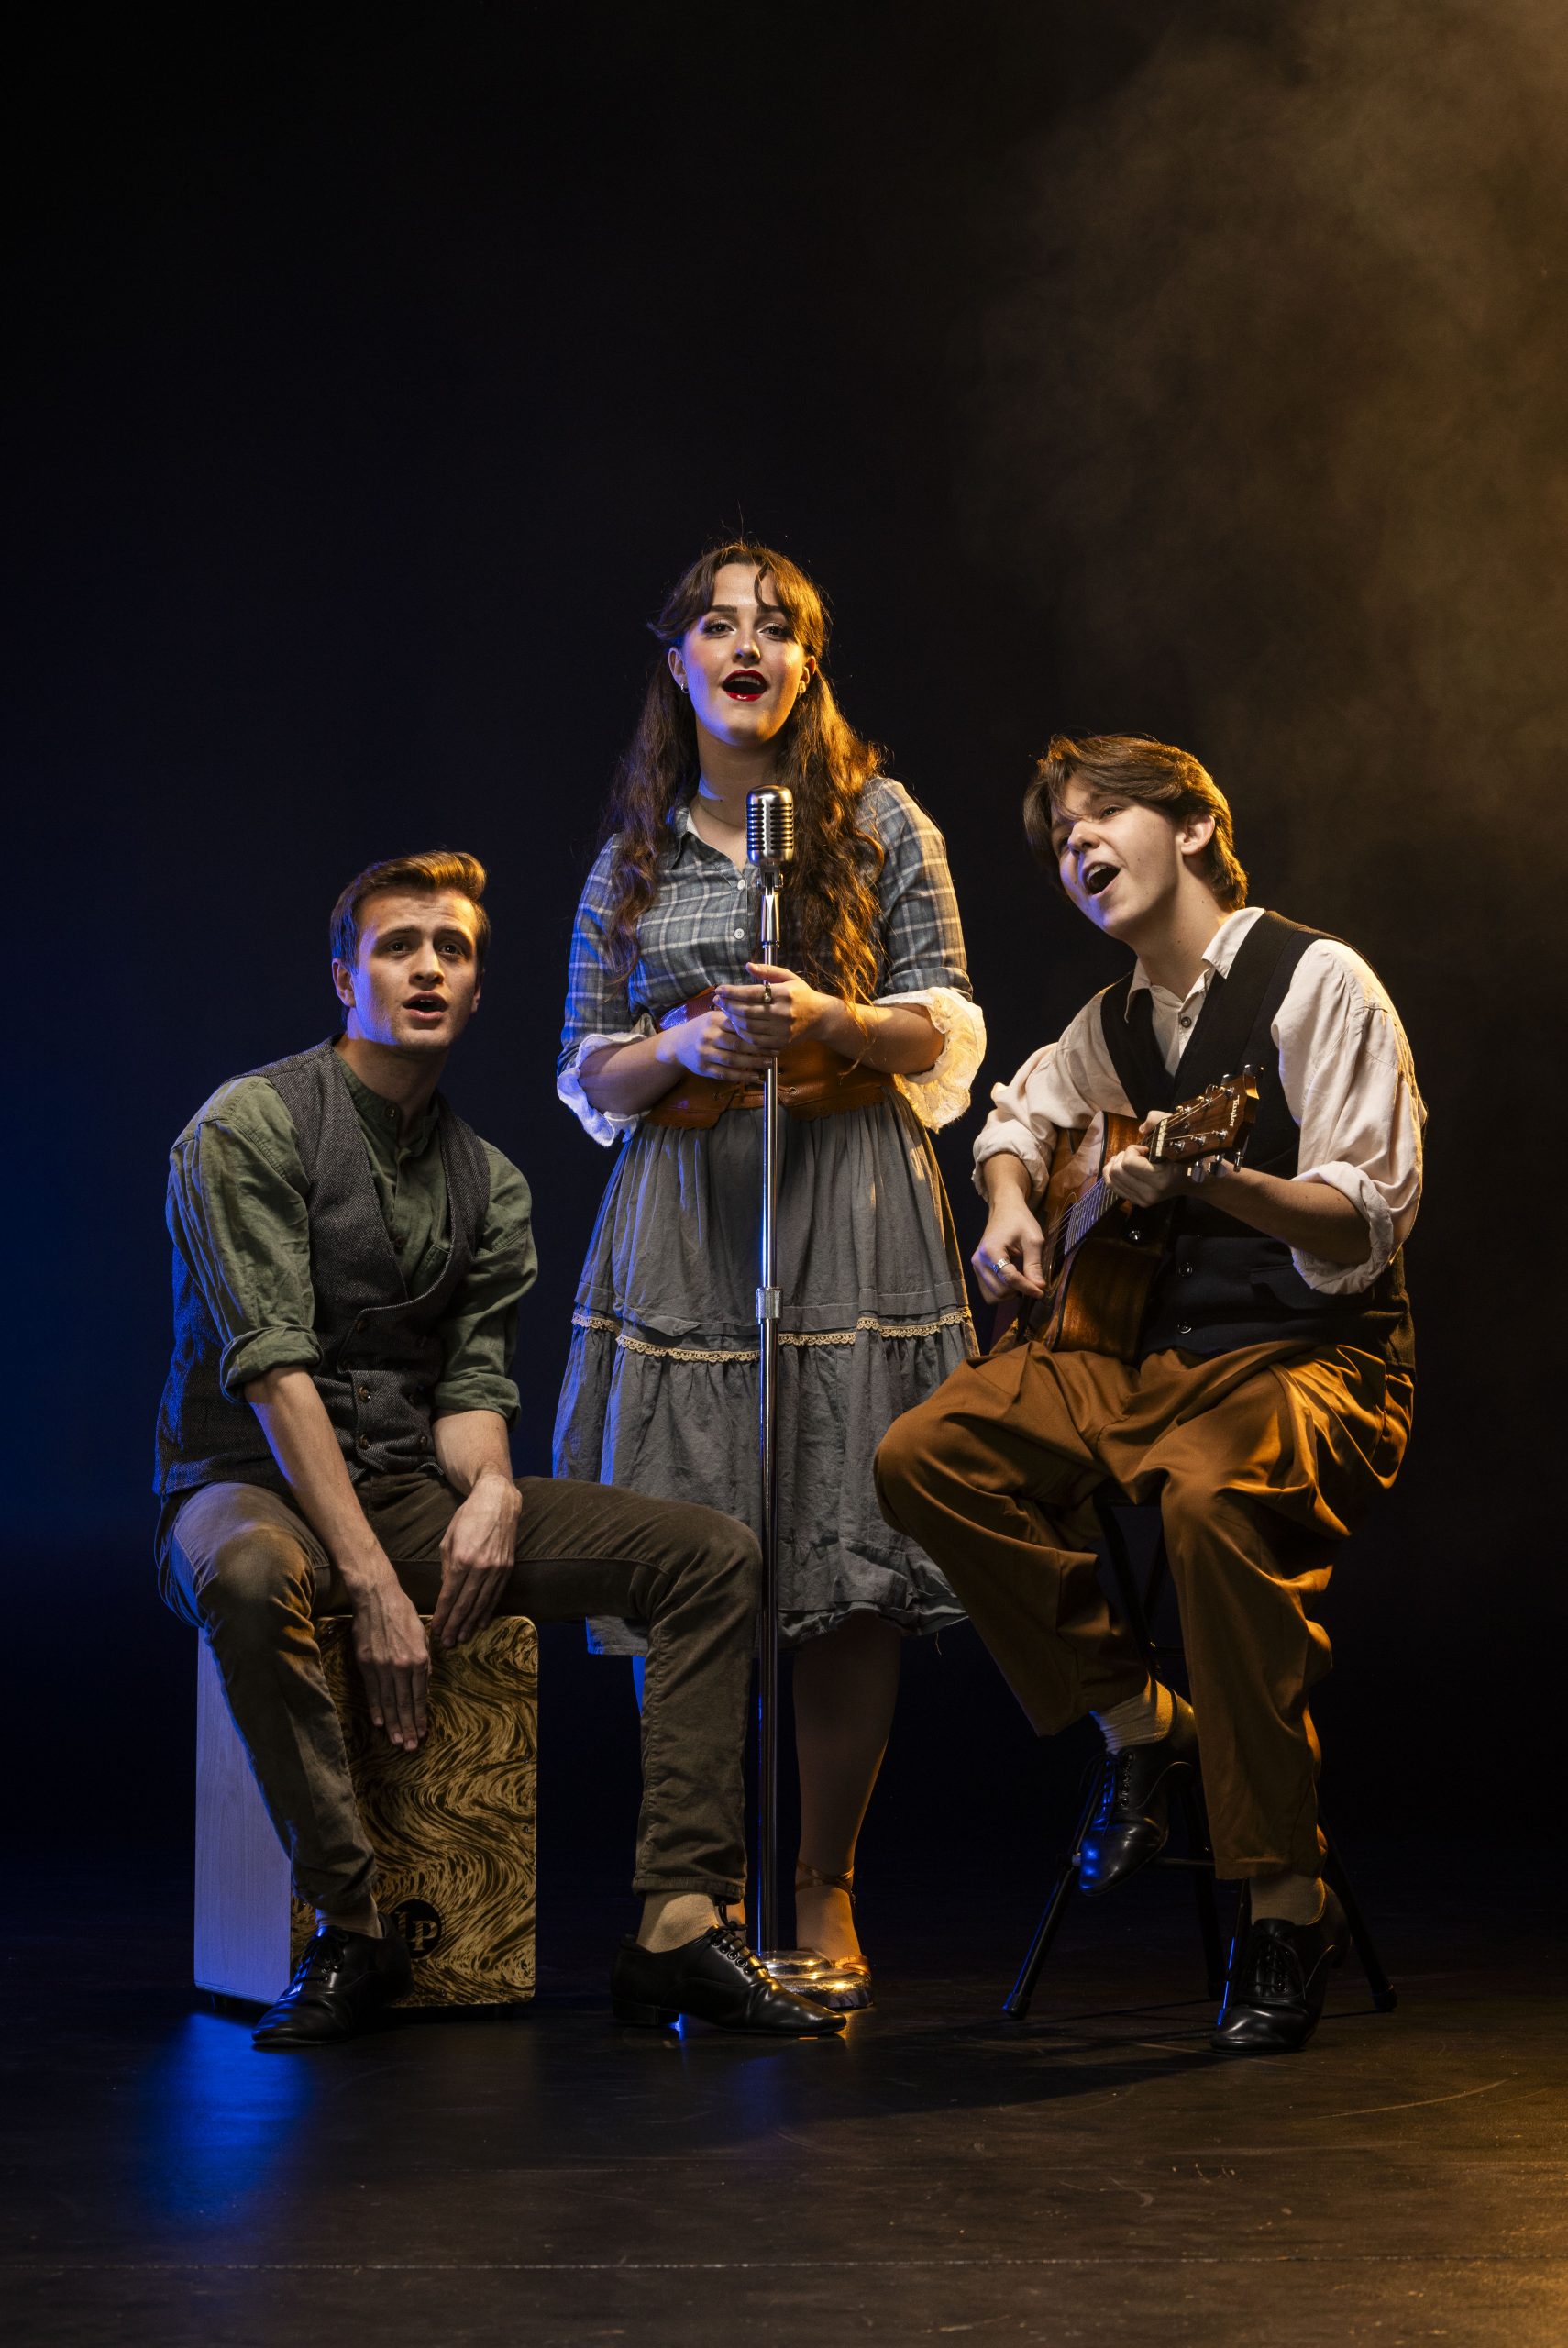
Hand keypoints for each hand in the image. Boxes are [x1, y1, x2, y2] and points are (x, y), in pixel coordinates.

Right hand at [348, 1570, 430, 1749]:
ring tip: (397, 1741)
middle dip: (408, 1727)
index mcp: (418, 1659)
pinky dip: (376, 1708)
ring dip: (393, 1724)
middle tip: (411, 1747)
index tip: (422, 1733)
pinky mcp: (365, 1663)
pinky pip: (372, 1691)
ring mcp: (381, 1666)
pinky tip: (379, 1723)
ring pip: (388, 1701)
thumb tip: (423, 1686)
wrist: (377, 1597)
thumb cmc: (403, 1613)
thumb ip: (423, 1662)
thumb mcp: (422, 1635)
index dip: (420, 1717)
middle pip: (404, 1703)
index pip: (420, 1696)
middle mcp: (400, 1666)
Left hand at [430, 1470, 521, 1648]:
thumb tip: (445, 1591)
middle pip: (465, 1604)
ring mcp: (496, 1569)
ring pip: (482, 1603)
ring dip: (470, 1623)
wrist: (497, 1501)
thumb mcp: (448, 1539)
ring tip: (461, 1638)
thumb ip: (446, 1567)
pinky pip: (496, 1595)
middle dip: (455, 1625)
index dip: (443, 1615)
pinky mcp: (507, 1568)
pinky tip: (480, 1623)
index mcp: (461, 1559)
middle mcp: (480, 1567)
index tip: (436, 1630)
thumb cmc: (467, 1517)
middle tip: (447, 1643)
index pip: (449, 1595)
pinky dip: (487, 1611)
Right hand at [663, 1002, 773, 1082]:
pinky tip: (754, 1076)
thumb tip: (758, 1015)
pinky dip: (741, 1076)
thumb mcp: (712, 1017)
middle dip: (759, 1049)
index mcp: (713, 1021)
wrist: (677, 1045)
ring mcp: (705, 1053)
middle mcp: (708, 1036)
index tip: (772, 1035)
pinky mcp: (703, 1068)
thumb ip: (731, 1017)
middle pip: (738, 1043)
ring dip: (753, 1063)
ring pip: (733, 1060)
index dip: (757, 1031)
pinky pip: (725, 1074)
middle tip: (775, 1052)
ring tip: (769, 1064)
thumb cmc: (701, 1029)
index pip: (738, 1025)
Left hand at [714, 962, 831, 1052]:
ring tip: (724, 1011)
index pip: (751, 993)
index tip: (719, 989)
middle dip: (728, 1005)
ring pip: (748, 1027)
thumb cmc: (801, 994)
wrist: (819, 1018)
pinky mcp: (780, 1042)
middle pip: (747, 1011)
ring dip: (732, 1019)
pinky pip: (754, 1040)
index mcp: (785, 994)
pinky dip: (742, 1033)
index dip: (732, 992)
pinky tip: (736, 1024)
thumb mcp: (788, 977)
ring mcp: (782, 1030)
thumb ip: (767, 971)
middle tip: (717, 1000)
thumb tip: (747, 966)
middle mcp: (783, 1013)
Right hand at [972, 1195, 1047, 1302]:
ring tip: (1023, 1281)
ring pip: (992, 1295)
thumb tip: (1039, 1287)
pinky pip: (988, 1291)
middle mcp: (979, 1261)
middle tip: (1034, 1284)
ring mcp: (976, 1266)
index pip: (1010, 1279)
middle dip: (1019, 1291)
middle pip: (1000, 1291)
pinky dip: (1002, 1291)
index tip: (1041, 1292)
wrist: (1004, 1209)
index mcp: (991, 1252)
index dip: (1027, 1288)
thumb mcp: (1032, 1240)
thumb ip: (1034, 1265)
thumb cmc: (1019, 1221)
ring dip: (1010, 1294)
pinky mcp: (977, 1270)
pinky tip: (1013, 1280)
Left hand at [1103, 1116, 1193, 1205]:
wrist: (1196, 1180)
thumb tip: (1141, 1129)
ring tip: (1128, 1160)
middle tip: (1135, 1153)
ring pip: (1111, 1180)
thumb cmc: (1187, 1152)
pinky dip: (1114, 1175)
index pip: (1128, 1163)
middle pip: (1116, 1172)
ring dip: (1116, 1166)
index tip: (1146, 1148)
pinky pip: (1114, 1187)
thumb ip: (1157, 1120)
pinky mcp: (1139, 1203)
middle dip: (1122, 1157)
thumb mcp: (1176, 1130)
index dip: (1132, 1149)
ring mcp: (1144, 1201)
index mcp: (1160, 1178)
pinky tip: (1124, 1168)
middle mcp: (1150, 1193)